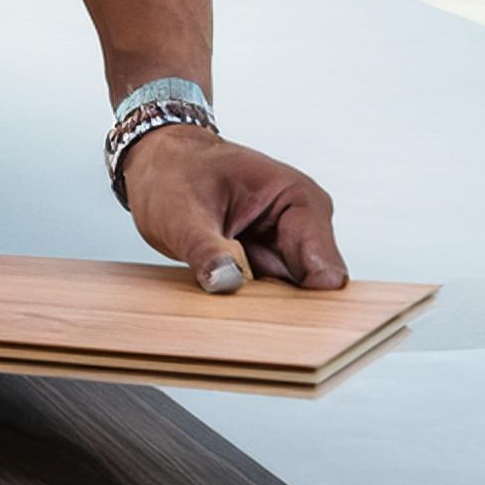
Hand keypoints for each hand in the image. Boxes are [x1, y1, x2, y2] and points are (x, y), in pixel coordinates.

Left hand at [120, 122, 348, 293]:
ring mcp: (288, 246)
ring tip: (220, 293)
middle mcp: (303, 225)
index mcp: (299, 199)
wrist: (159, 168)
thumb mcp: (180, 214)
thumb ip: (205, 250)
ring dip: (260, 307)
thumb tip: (225, 280)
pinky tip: (222, 295)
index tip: (268, 316)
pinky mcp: (270, 262)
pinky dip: (249, 303)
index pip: (325, 269)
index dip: (303, 303)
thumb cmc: (173, 174)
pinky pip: (271, 297)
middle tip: (233, 304)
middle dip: (278, 308)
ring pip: (292, 300)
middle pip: (313, 292)